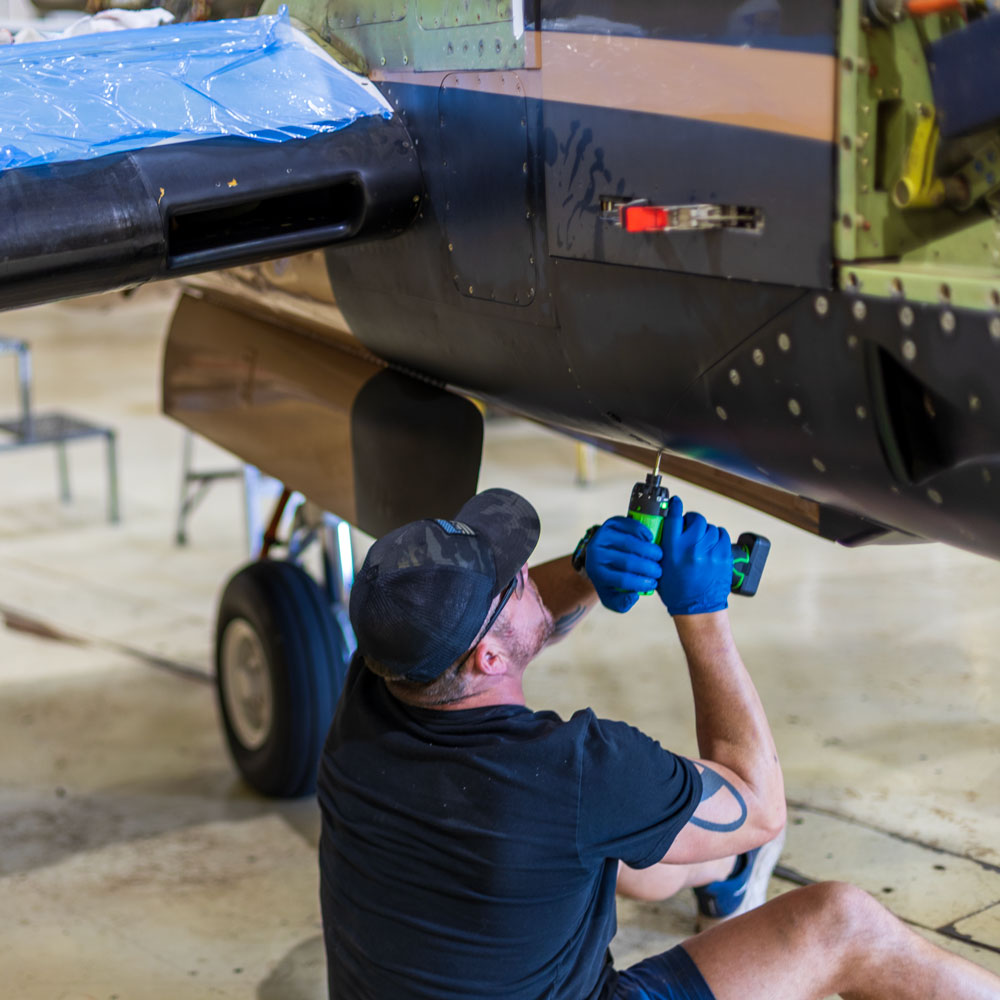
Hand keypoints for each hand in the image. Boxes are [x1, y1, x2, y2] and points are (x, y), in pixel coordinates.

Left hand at [584, 516, 662, 613]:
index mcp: (597, 573)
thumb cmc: (611, 579)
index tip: (654, 583)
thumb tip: (634, 596)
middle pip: (628, 561)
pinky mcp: (610, 523)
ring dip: (649, 550)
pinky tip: (651, 540)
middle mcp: (595, 554)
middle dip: (649, 567)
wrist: (600, 556)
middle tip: (659, 570)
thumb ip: (623, 603)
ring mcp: (601, 536)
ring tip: (658, 556)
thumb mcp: (613, 597)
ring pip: (629, 543)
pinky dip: (643, 532)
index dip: (641, 583)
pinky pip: (629, 526)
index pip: (622, 580)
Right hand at [656, 496, 730, 615]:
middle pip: (696, 519)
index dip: (676, 506)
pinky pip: (722, 535)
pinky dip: (717, 538)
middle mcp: (691, 548)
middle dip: (693, 521)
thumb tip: (668, 526)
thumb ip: (664, 546)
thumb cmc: (676, 591)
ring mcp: (710, 552)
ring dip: (706, 532)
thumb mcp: (661, 567)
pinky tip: (712, 546)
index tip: (677, 502)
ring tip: (702, 543)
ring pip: (710, 527)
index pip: (675, 517)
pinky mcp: (723, 557)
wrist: (697, 610)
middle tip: (692, 528)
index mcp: (673, 549)